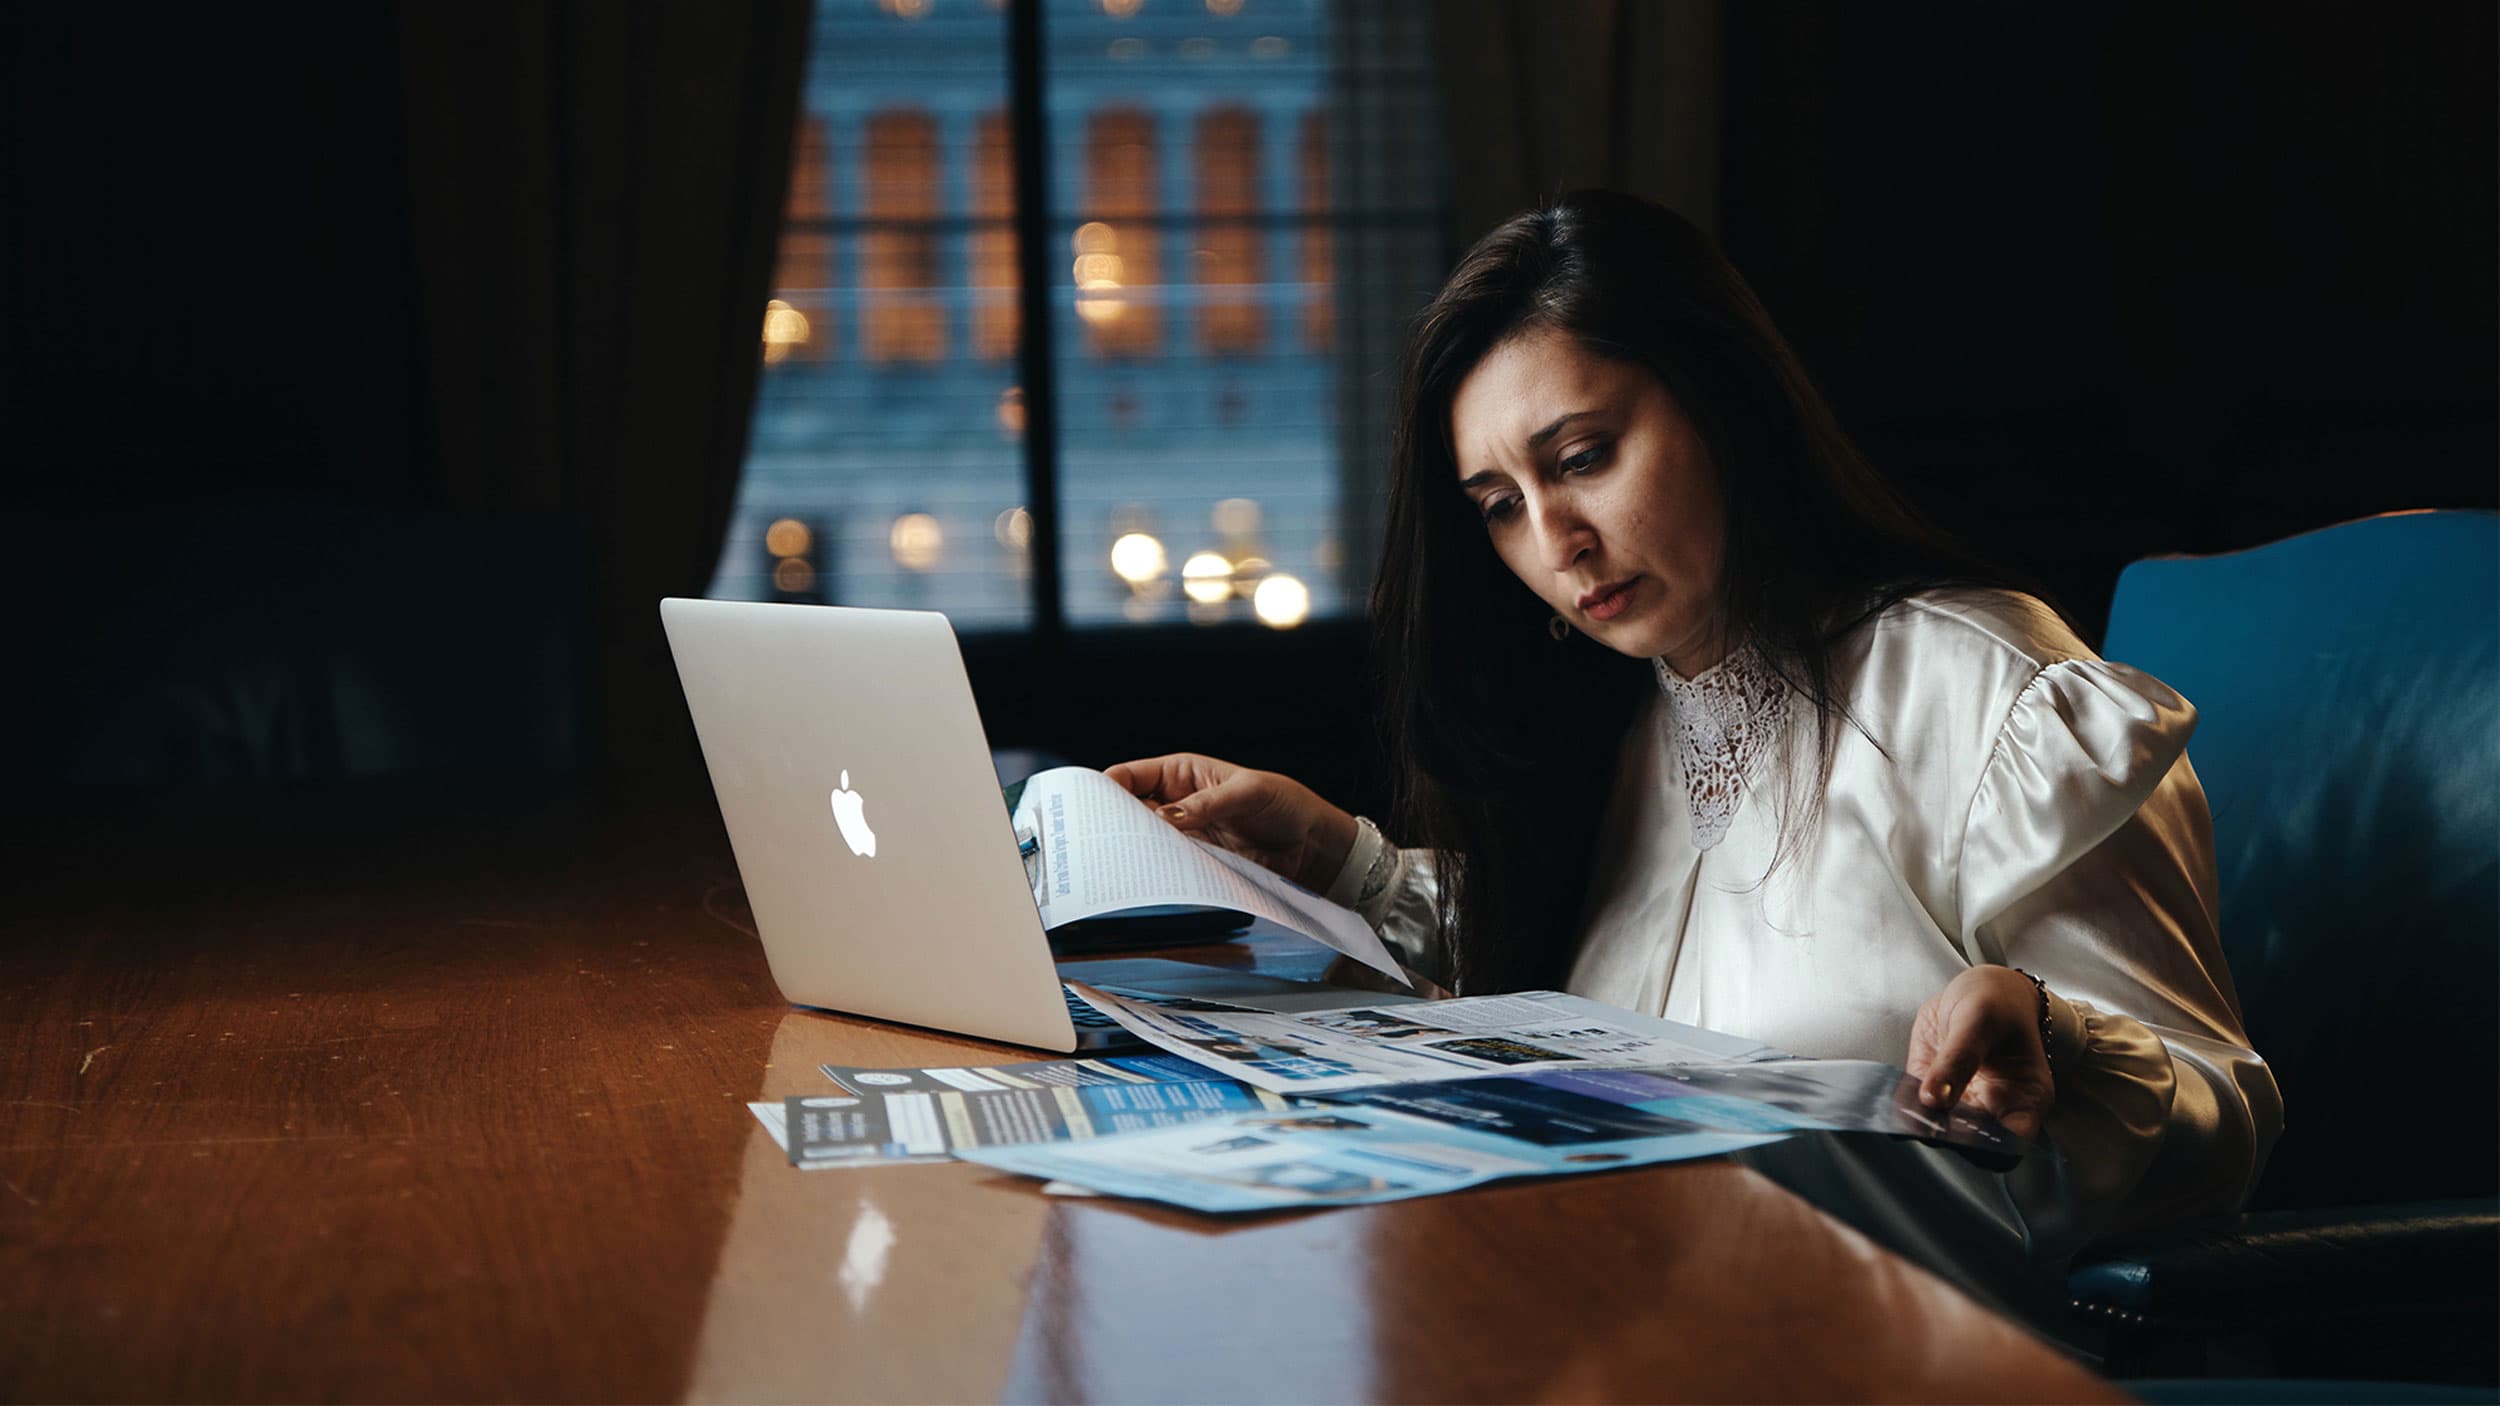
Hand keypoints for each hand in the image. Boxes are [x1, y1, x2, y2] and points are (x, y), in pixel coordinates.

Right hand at [1103, 753, 1357, 893]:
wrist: (1312, 846)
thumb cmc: (1285, 805)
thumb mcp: (1249, 793)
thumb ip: (1207, 804)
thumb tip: (1167, 817)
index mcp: (1182, 772)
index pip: (1130, 776)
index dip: (1105, 789)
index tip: (1089, 807)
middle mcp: (1176, 802)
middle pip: (1129, 811)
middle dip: (1111, 824)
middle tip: (1098, 842)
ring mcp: (1184, 834)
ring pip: (1145, 841)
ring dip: (1133, 852)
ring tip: (1117, 865)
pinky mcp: (1196, 862)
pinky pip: (1168, 866)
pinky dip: (1156, 872)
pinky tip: (1148, 881)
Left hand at [1905, 966, 2055, 1141]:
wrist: (1978, 989)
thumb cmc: (1997, 1004)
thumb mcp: (1981, 1020)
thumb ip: (1960, 1058)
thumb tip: (1935, 1100)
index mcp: (2024, 1099)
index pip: (2012, 1146)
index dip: (1990, 1149)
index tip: (1963, 1132)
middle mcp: (1993, 1110)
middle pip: (1972, 1146)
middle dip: (1949, 1138)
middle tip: (1929, 1121)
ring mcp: (1960, 1104)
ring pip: (1938, 1131)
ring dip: (1920, 1126)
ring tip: (1907, 1115)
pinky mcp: (1930, 1092)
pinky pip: (1913, 1109)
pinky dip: (1901, 1110)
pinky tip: (1893, 1106)